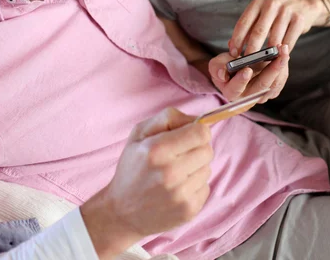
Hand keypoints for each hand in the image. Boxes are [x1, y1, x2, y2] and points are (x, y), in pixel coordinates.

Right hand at [81, 108, 212, 258]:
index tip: (190, 135)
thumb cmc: (132, 167)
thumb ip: (169, 118)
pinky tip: (177, 189)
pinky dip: (195, 186)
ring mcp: (180, 195)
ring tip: (176, 173)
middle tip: (180, 155)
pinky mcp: (188, 211)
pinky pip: (206, 188)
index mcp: (157, 149)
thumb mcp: (140, 133)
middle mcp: (170, 173)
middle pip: (207, 150)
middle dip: (197, 148)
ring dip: (195, 168)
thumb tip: (198, 120)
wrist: (121, 212)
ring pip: (207, 169)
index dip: (198, 131)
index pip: (201, 133)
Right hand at [208, 44, 288, 103]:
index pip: (236, 88)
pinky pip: (280, 80)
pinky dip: (283, 67)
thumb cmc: (224, 68)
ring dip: (281, 66)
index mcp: (231, 92)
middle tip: (280, 54)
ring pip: (274, 83)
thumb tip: (222, 74)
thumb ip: (217, 68)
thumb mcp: (216, 65)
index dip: (241, 80)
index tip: (247, 70)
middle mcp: (247, 98)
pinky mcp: (270, 91)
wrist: (234, 71)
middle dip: (273, 69)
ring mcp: (260, 95)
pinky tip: (283, 54)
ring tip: (283, 48)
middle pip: (262, 86)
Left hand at [228, 0, 323, 60]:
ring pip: (274, 39)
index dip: (237, 40)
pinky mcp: (298, 20)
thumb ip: (247, 30)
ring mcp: (286, 11)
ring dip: (268, 55)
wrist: (303, 6)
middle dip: (251, 50)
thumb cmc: (275, 16)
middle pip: (258, 32)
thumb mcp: (260, 17)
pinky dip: (282, 53)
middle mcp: (270, 5)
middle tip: (246, 63)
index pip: (243, 23)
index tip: (233, 54)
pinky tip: (277, 60)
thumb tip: (231, 46)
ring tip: (262, 65)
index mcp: (257, 4)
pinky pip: (288, 41)